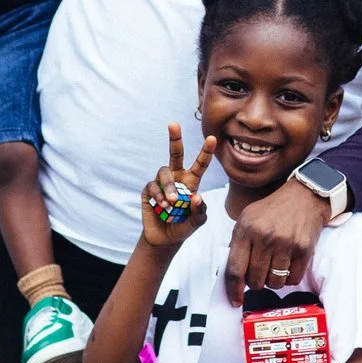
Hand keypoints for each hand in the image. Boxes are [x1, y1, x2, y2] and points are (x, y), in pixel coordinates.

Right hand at [139, 122, 215, 248]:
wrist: (165, 238)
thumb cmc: (184, 226)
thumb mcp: (197, 221)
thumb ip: (200, 210)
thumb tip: (196, 196)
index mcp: (191, 181)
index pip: (200, 164)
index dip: (206, 151)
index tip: (213, 138)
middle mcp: (176, 178)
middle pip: (175, 153)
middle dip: (174, 138)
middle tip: (173, 124)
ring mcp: (161, 183)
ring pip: (164, 173)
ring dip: (169, 187)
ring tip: (173, 202)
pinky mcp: (148, 190)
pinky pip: (152, 186)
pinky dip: (159, 196)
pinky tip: (162, 206)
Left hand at [225, 180, 328, 303]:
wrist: (304, 196)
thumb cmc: (272, 211)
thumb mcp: (247, 220)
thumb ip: (237, 246)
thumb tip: (230, 277)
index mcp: (245, 229)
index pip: (234, 269)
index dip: (233, 290)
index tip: (235, 300)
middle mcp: (264, 237)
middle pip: (255, 281)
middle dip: (255, 282)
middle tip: (259, 271)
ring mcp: (285, 243)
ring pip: (274, 283)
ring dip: (272, 281)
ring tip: (274, 266)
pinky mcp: (304, 250)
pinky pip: (293, 280)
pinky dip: (289, 278)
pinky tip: (287, 264)